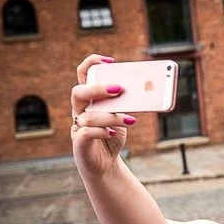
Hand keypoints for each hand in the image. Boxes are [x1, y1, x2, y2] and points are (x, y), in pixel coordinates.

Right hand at [71, 54, 135, 175]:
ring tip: (130, 120)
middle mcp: (80, 110)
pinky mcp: (79, 142)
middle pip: (78, 92)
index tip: (111, 60)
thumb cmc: (112, 135)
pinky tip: (112, 133)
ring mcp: (77, 126)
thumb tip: (146, 91)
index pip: (83, 74)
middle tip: (119, 89)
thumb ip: (128, 105)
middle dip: (98, 89)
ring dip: (111, 116)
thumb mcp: (123, 117)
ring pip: (87, 115)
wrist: (106, 163)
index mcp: (89, 98)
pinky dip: (101, 131)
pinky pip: (86, 132)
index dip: (92, 63)